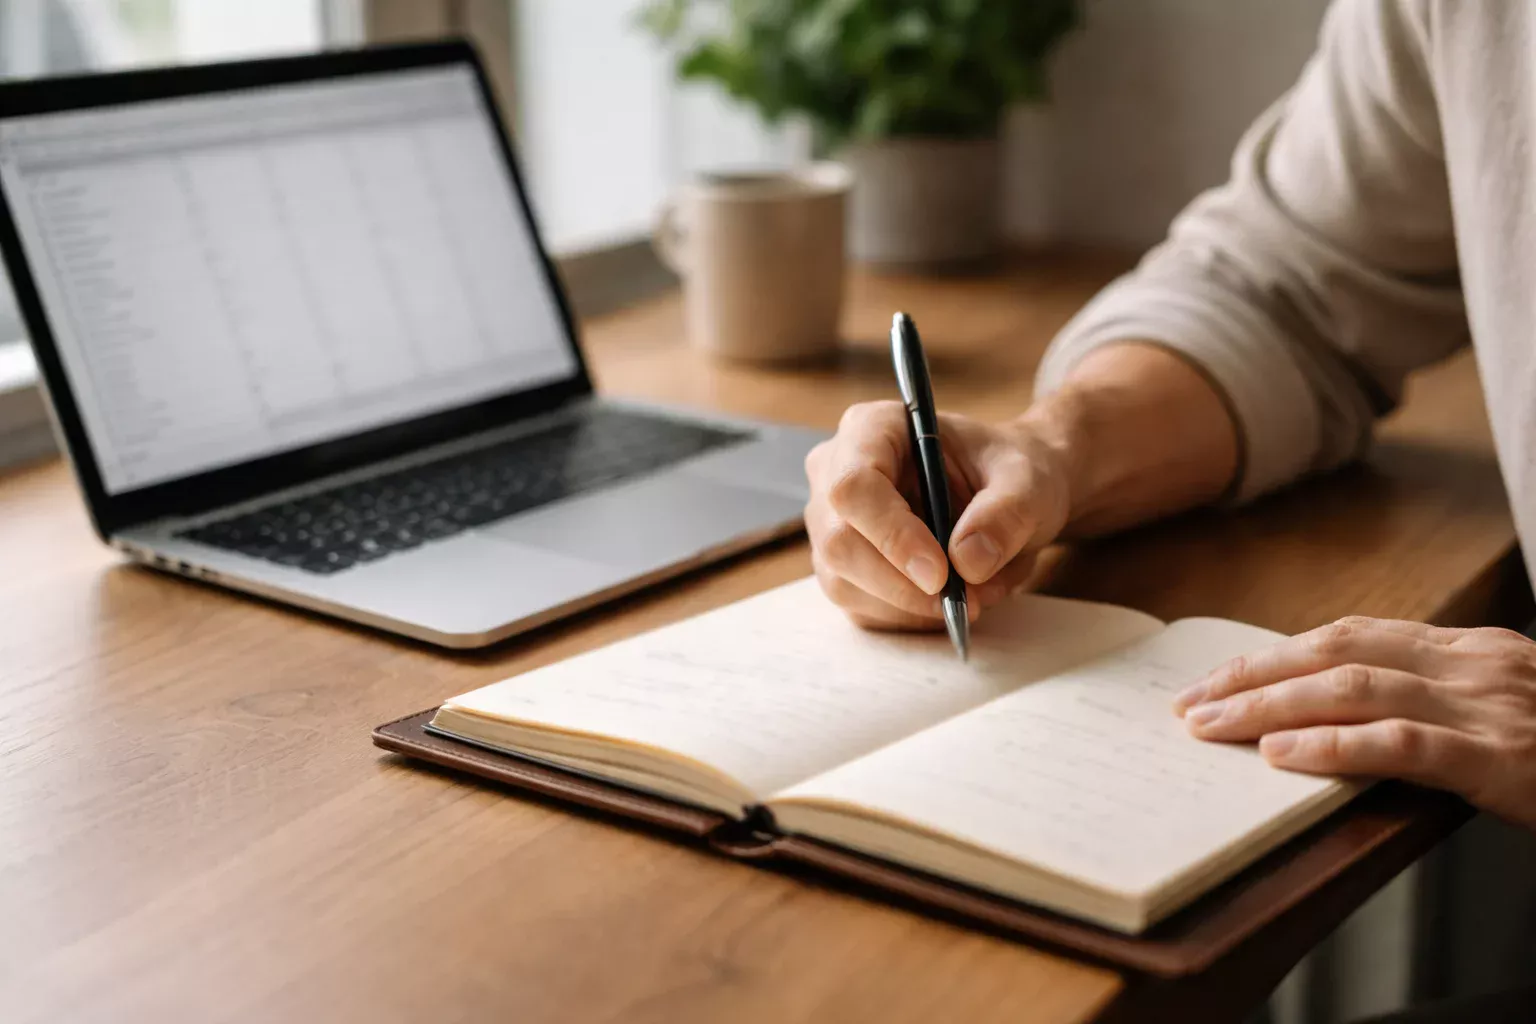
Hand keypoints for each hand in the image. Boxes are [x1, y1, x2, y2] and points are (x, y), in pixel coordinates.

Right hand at [803, 401, 1070, 629]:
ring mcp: (831, 523)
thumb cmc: (1008, 472)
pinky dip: (910, 616)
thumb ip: (1005, 514)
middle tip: (966, 601)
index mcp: (871, 428)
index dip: (891, 534)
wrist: (1008, 493)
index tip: (940, 573)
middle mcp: (835, 472)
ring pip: (845, 582)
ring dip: (911, 606)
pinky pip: (860, 607)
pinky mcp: (842, 567)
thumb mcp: (1028, 481)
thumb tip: (967, 562)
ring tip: (974, 595)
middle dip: (902, 584)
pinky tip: (948, 600)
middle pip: (839, 541)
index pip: (854, 486)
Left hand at [1173, 617, 1535, 827]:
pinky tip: (1282, 756)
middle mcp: (1474, 664)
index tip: (1217, 677)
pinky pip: (1400, 745)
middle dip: (1253, 675)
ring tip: (1212, 727)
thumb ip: (1433, 705)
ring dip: (1270, 707)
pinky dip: (1332, 747)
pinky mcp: (1501, 758)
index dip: (1274, 655)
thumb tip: (1334, 720)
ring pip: (1354, 689)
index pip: (1349, 636)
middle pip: (1337, 652)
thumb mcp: (1502, 711)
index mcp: (1469, 648)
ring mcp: (1489, 707)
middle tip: (1190, 702)